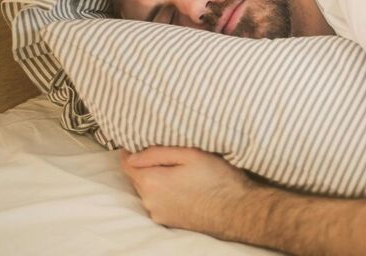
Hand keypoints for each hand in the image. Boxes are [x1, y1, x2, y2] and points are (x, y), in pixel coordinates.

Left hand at [119, 146, 255, 236]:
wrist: (238, 211)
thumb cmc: (217, 179)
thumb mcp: (190, 154)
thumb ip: (157, 153)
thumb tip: (132, 155)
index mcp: (151, 182)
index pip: (127, 164)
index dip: (131, 151)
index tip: (142, 143)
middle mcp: (150, 201)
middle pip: (138, 178)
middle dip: (148, 165)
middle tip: (170, 156)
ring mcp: (159, 214)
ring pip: (149, 191)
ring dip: (158, 180)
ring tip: (180, 172)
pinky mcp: (170, 222)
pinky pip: (160, 202)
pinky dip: (166, 193)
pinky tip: (185, 187)